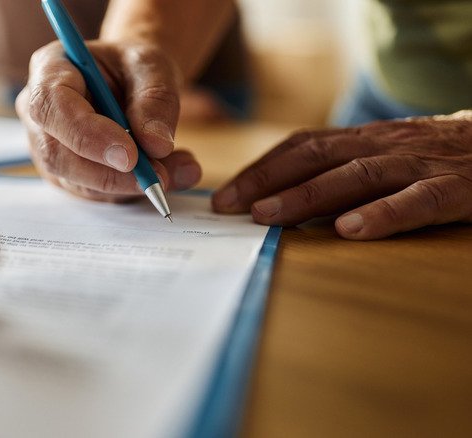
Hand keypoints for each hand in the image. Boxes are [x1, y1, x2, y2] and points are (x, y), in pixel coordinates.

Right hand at [15, 41, 201, 201]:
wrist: (132, 83)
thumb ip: (156, 99)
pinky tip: (164, 174)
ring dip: (127, 185)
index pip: (50, 106)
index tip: (130, 154)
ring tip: (175, 171)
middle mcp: (38, 112)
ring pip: (76, 181)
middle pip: (56, 154)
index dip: (86, 134)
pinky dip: (129, 190)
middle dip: (109, 173)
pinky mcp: (65, 174)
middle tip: (158, 175)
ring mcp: (47, 147)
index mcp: (49, 69)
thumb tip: (156, 146)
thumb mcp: (153, 66)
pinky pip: (93, 193)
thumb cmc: (134, 68)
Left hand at [213, 111, 471, 238]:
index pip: (301, 147)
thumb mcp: (382, 157)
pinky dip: (384, 214)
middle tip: (231, 207)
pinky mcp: (456, 188)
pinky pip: (419, 200)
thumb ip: (339, 172)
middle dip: (267, 181)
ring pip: (357, 175)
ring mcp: (419, 165)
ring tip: (270, 216)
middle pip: (316, 157)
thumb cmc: (433, 160)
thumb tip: (279, 202)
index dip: (260, 170)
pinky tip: (351, 230)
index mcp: (363, 140)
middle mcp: (384, 146)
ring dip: (307, 196)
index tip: (224, 197)